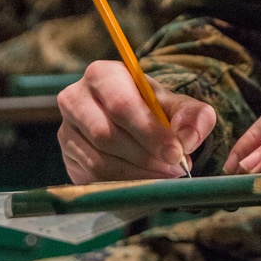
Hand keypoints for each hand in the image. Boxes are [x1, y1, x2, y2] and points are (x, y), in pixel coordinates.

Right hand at [58, 60, 215, 183]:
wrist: (134, 124)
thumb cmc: (156, 111)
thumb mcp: (179, 107)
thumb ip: (193, 117)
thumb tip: (187, 140)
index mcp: (102, 75)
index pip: (121, 105)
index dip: (149, 132)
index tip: (176, 154)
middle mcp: (75, 99)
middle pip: (106, 135)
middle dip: (145, 157)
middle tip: (175, 169)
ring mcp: (66, 131)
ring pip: (99, 161)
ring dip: (137, 174)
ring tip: (165, 175)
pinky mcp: (68, 158)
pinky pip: (92, 178)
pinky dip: (123, 184)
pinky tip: (145, 182)